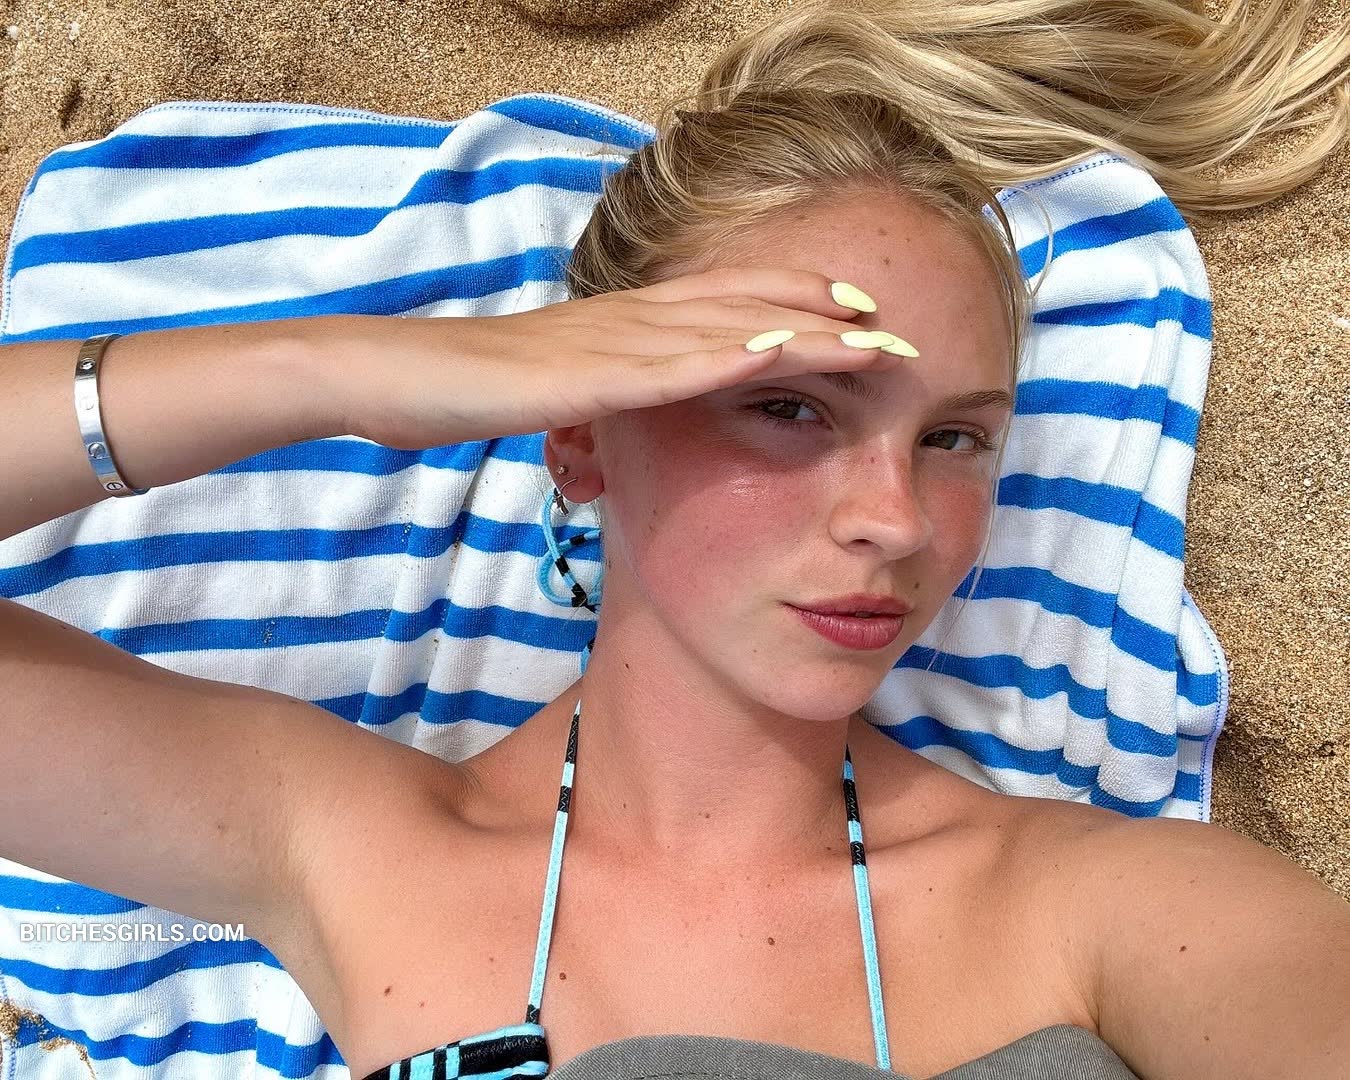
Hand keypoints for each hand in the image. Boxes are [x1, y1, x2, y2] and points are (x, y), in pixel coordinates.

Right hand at [355, 268, 910, 447]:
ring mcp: (612, 343)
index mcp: (623, 326)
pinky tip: (782, 350)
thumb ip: (597, 391)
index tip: (850, 314)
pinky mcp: (590, 375)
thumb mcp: (550, 389)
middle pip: (742, 303)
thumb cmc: (463, 387)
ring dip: (803, 327)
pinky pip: (672, 363)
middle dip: (821, 307)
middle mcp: (630, 320)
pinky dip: (731, 355)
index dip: (791, 301)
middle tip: (891, 317)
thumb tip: (627, 410)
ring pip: (725, 327)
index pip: (723, 303)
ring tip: (872, 331)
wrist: (393, 376)